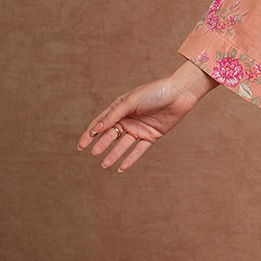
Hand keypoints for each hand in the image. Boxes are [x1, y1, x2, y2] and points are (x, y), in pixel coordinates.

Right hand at [77, 61, 217, 171]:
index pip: (101, 123)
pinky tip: (121, 167)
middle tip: (94, 153)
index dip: (90, 134)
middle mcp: (128, 119)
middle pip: (111, 135)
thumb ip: (113, 116)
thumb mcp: (130, 102)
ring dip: (114, 154)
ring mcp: (139, 128)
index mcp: (120, 108)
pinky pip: (139, 150)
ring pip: (123, 145)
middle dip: (102, 145)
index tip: (81, 145)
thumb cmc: (154, 93)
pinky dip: (130, 158)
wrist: (179, 94)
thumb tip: (96, 129)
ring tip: (104, 164)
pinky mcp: (151, 136)